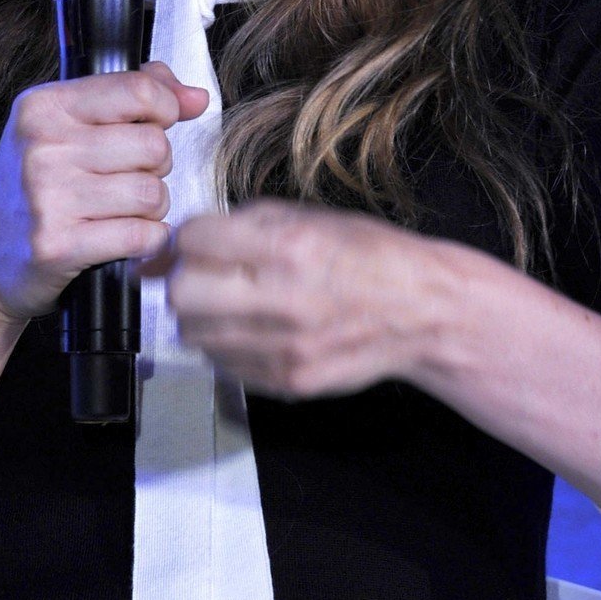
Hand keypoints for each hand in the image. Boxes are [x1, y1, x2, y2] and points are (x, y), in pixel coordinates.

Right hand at [0, 61, 209, 324]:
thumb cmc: (37, 185)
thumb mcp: (68, 124)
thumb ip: (134, 95)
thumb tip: (195, 96)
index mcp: (43, 107)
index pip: (139, 91)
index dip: (164, 110)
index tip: (154, 124)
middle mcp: (41, 147)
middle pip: (154, 145)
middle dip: (155, 166)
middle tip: (125, 177)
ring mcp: (46, 198)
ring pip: (152, 194)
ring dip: (150, 208)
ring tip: (119, 210)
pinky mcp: (57, 246)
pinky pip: (142, 236)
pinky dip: (145, 240)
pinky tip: (119, 237)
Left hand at [139, 198, 429, 398]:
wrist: (422, 313)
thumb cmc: (370, 257)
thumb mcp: (311, 218)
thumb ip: (243, 224)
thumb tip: (178, 242)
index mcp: (290, 247)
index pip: (192, 240)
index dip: (189, 238)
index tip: (198, 243)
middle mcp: (284, 299)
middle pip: (181, 294)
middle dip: (185, 280)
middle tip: (207, 277)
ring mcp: (284, 348)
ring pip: (194, 336)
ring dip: (202, 317)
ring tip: (233, 305)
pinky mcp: (287, 382)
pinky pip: (223, 366)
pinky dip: (226, 347)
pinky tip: (254, 330)